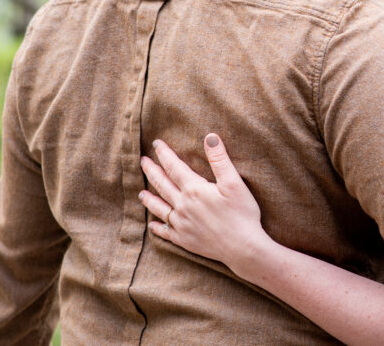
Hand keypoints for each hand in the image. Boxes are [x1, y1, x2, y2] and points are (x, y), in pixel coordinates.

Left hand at [139, 134, 271, 277]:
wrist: (242, 247)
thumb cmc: (242, 214)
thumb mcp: (234, 183)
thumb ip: (220, 159)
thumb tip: (210, 136)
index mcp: (194, 189)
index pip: (174, 167)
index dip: (164, 154)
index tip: (156, 144)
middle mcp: (183, 206)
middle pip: (162, 185)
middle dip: (151, 171)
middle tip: (142, 161)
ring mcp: (181, 224)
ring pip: (159, 208)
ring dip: (149, 199)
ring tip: (141, 193)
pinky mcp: (184, 240)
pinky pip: (165, 232)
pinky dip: (157, 227)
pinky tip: (152, 224)